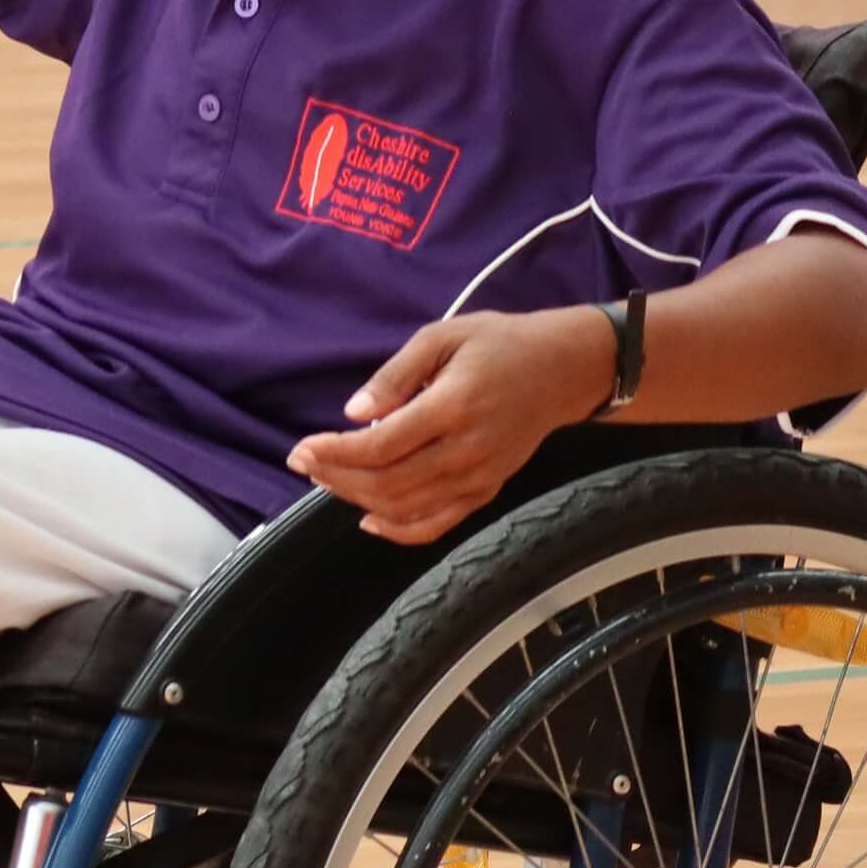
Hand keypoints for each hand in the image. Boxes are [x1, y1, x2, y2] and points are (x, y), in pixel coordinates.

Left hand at [287, 309, 617, 543]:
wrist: (564, 369)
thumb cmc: (498, 344)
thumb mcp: (441, 337)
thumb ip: (394, 376)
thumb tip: (354, 414)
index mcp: (453, 407)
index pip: (381, 447)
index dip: (334, 453)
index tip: (301, 448)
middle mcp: (468, 450)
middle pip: (387, 484)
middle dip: (336, 477)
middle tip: (303, 462)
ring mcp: (481, 476)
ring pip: (406, 508)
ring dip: (357, 499)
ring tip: (326, 478)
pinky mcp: (488, 491)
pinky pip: (438, 525)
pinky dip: (399, 530)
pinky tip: (368, 518)